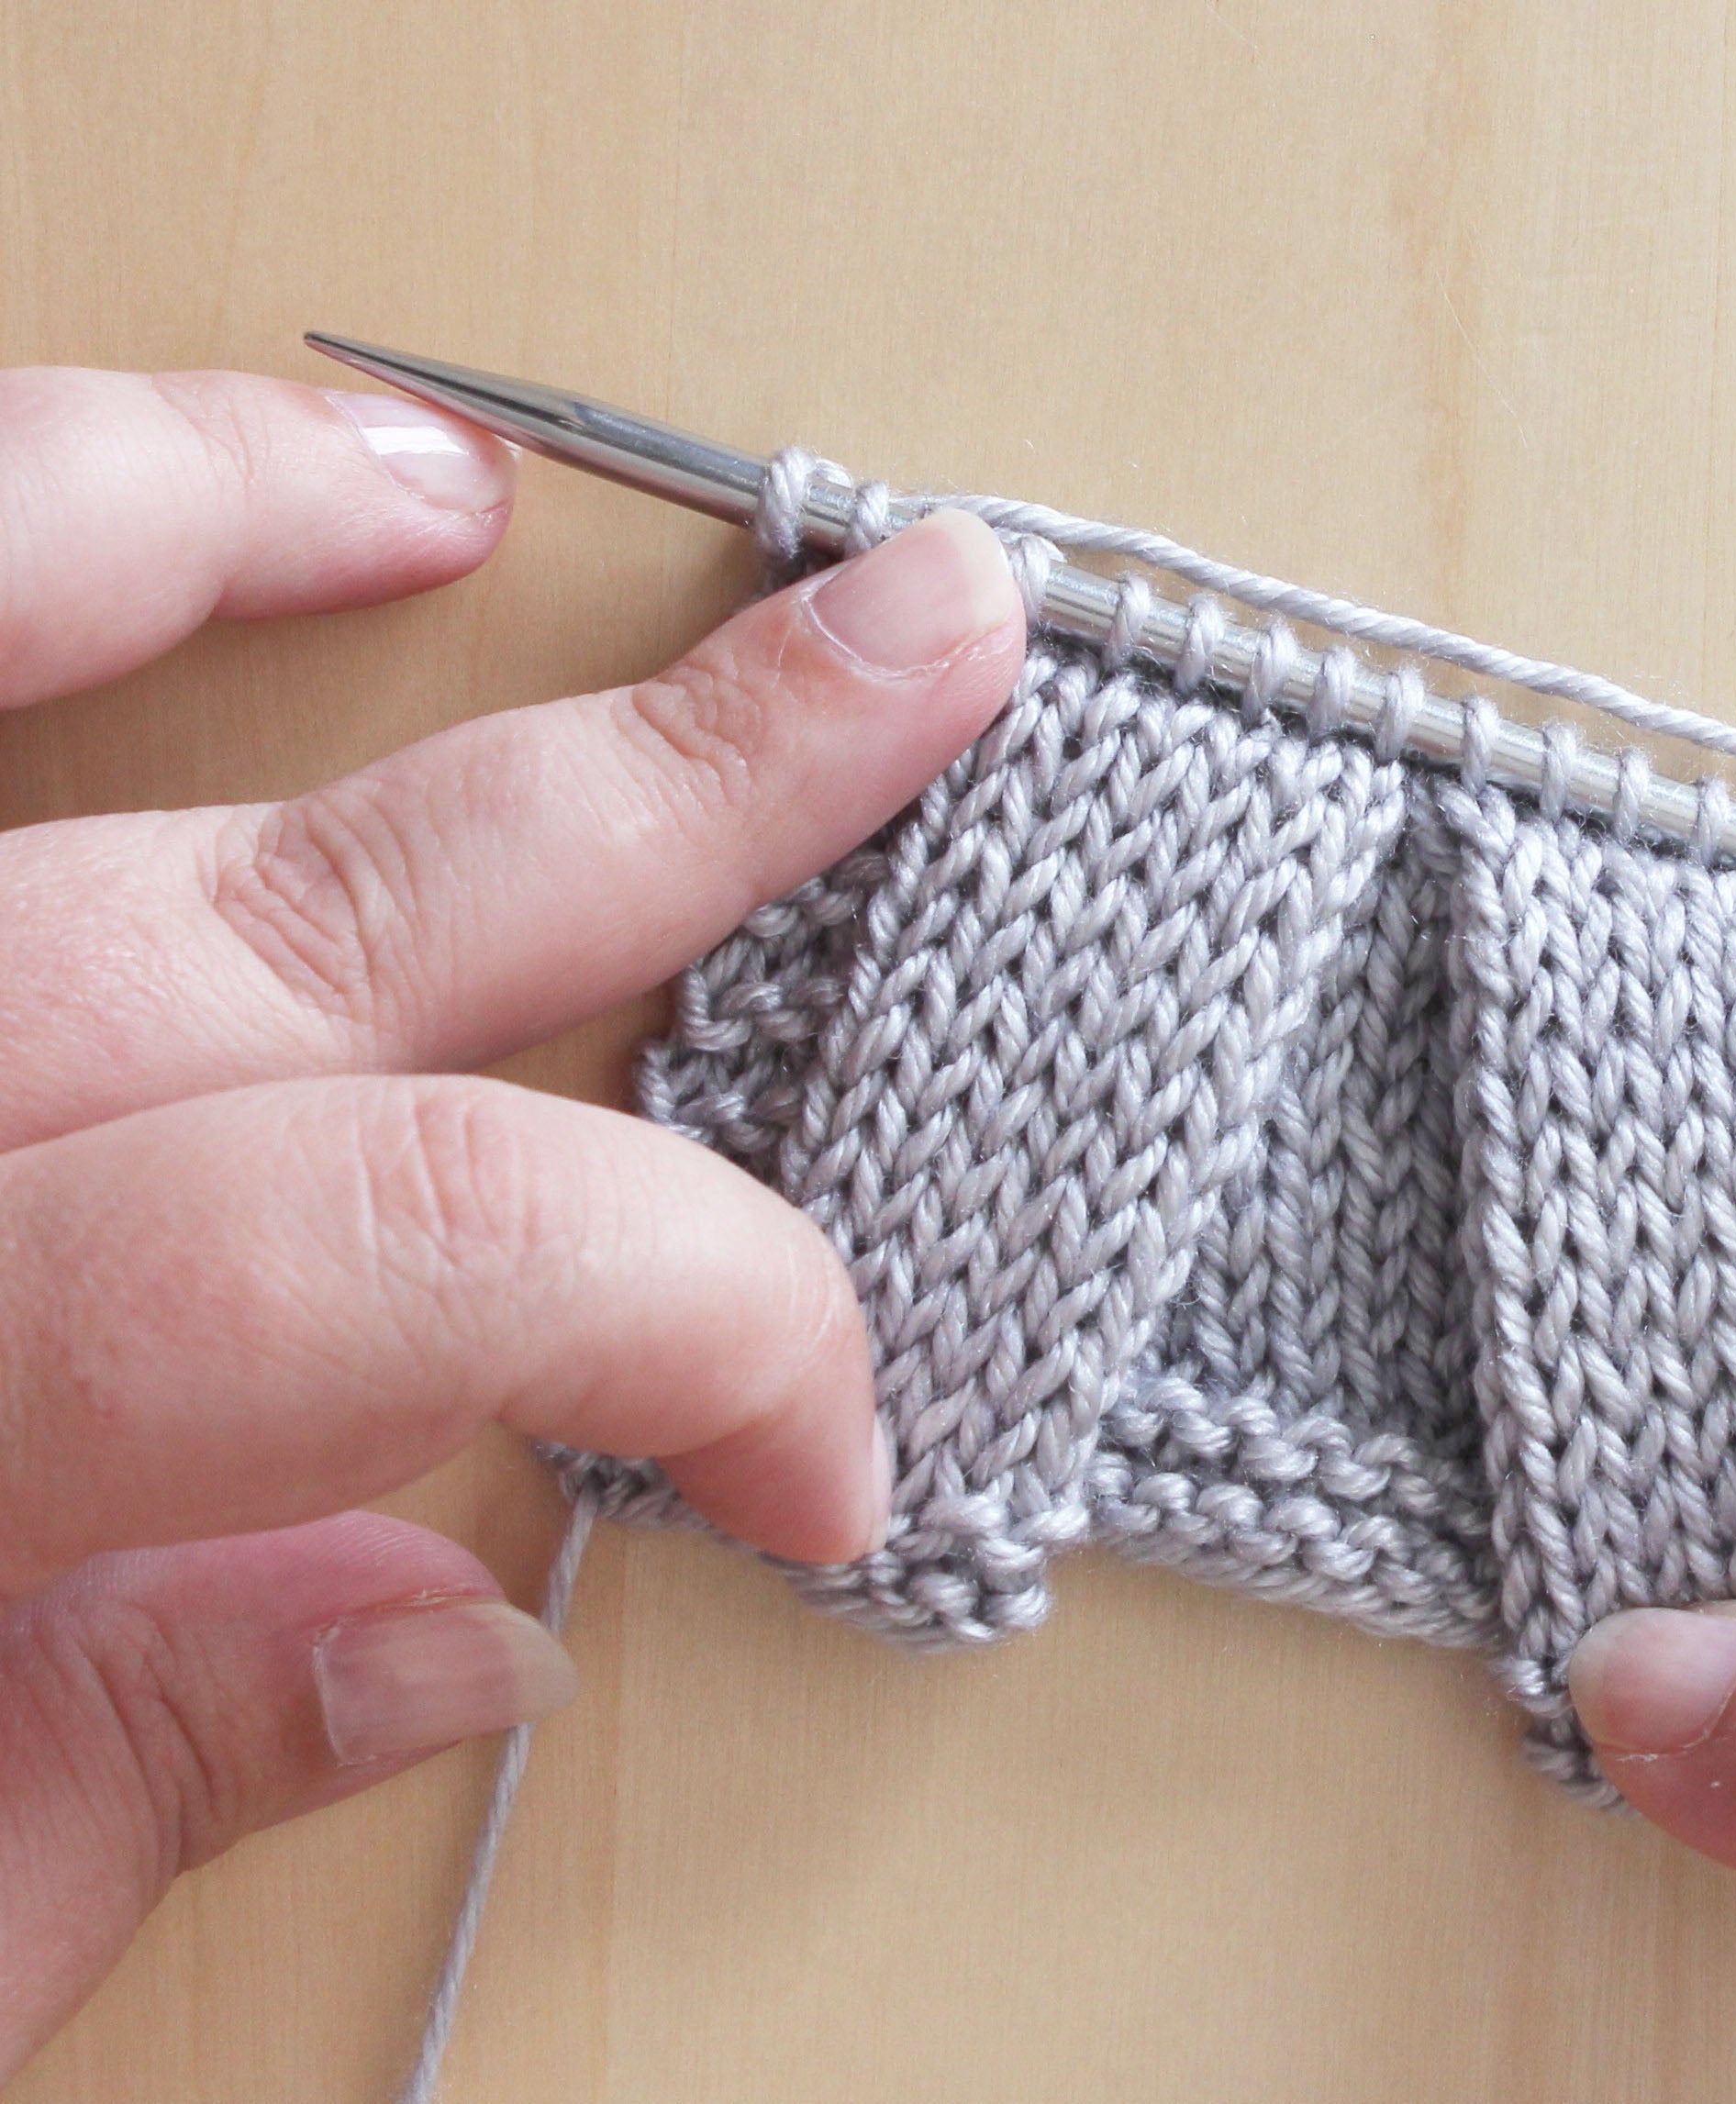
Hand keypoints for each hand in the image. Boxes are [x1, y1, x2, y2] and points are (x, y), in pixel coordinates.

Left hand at [0, 366, 1022, 2069]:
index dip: (701, 1322)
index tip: (809, 1455)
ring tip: (435, 486)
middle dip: (667, 799)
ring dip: (208, 530)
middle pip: (260, 919)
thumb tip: (449, 1631)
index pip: (392, 1260)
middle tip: (908, 661)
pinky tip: (51, 536)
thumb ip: (102, 1804)